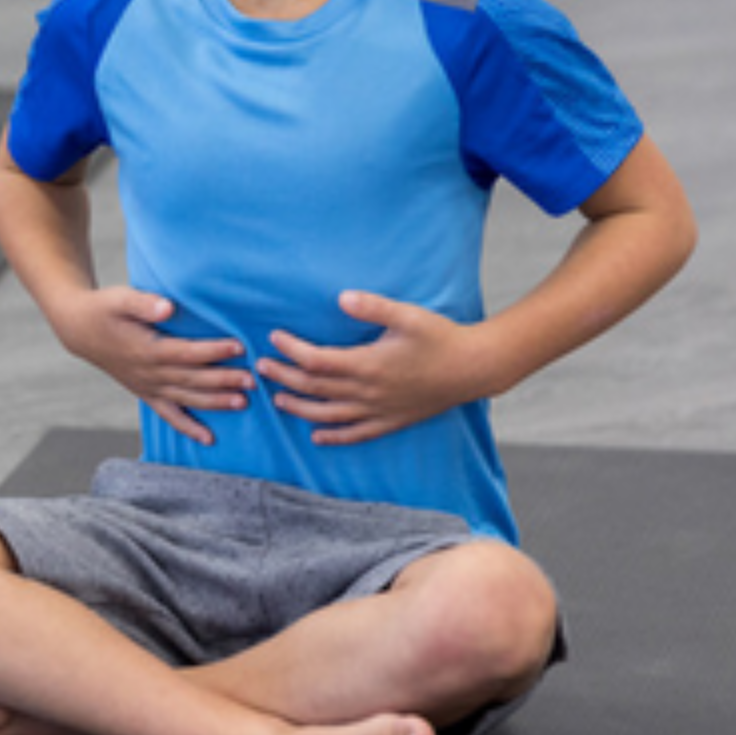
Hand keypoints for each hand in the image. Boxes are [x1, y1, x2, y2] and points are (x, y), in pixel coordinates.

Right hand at [52, 287, 250, 444]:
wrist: (80, 330)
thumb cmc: (104, 309)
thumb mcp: (120, 298)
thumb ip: (144, 303)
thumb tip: (168, 308)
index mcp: (146, 349)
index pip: (186, 353)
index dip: (212, 351)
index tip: (238, 346)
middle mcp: (149, 373)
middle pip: (192, 379)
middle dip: (223, 380)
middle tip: (252, 379)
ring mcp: (147, 386)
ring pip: (186, 399)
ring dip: (215, 402)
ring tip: (243, 403)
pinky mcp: (145, 394)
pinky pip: (169, 416)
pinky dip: (188, 428)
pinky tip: (208, 438)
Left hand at [260, 291, 493, 445]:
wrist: (474, 369)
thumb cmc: (441, 338)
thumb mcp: (408, 315)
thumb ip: (372, 307)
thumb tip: (341, 297)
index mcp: (367, 365)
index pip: (316, 360)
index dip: (291, 350)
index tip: (274, 338)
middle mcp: (368, 392)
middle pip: (315, 388)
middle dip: (284, 377)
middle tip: (261, 368)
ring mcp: (379, 410)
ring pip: (329, 415)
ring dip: (300, 408)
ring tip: (279, 400)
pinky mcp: (391, 421)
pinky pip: (356, 434)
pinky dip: (334, 436)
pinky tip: (317, 437)